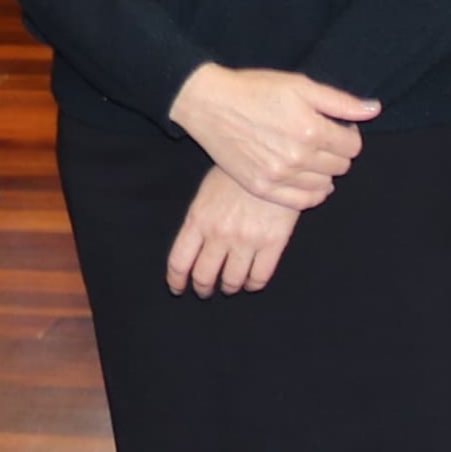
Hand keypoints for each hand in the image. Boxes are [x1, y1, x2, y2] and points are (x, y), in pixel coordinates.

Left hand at [165, 173, 300, 294]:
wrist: (274, 160)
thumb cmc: (237, 173)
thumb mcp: (206, 191)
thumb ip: (198, 219)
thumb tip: (192, 245)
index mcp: (198, 220)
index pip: (179, 261)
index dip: (176, 280)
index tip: (178, 288)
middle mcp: (219, 234)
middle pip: (204, 276)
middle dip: (203, 288)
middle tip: (205, 291)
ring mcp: (246, 240)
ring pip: (232, 281)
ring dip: (229, 287)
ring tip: (231, 286)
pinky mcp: (272, 243)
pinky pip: (260, 276)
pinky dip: (254, 284)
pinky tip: (252, 281)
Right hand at [168, 64, 376, 207]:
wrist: (210, 104)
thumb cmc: (255, 89)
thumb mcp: (300, 85)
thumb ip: (340, 101)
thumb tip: (374, 109)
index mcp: (312, 130)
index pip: (353, 146)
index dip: (348, 135)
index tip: (334, 127)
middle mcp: (298, 158)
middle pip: (341, 167)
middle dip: (336, 153)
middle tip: (319, 140)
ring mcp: (279, 176)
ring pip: (324, 186)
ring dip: (323, 173)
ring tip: (307, 156)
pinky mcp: (262, 187)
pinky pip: (302, 203)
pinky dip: (310, 194)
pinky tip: (304, 179)